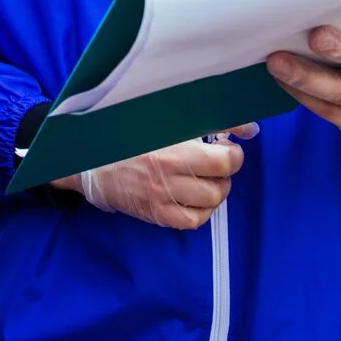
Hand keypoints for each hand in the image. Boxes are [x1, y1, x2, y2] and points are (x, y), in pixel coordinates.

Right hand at [51, 124, 257, 229]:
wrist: (91, 161)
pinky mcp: (155, 214)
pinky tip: (193, 197)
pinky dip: (200, 211)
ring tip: (204, 178)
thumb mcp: (165, 120)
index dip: (232, 153)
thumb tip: (249, 128)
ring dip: (215, 191)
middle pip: (220, 185)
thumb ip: (207, 120)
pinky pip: (193, 221)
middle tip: (215, 162)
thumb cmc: (130, 134)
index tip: (226, 146)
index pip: (223, 161)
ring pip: (210, 204)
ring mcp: (161, 199)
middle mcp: (168, 176)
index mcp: (171, 148)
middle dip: (224, 173)